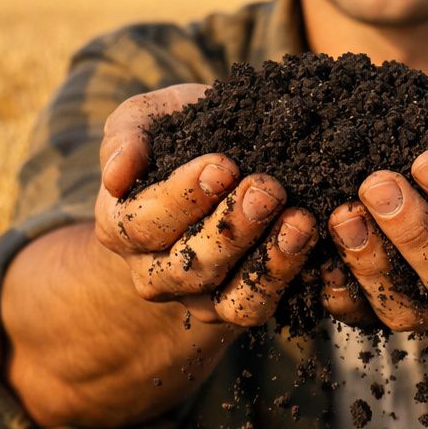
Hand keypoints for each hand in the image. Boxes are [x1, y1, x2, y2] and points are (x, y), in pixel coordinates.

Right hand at [95, 85, 318, 325]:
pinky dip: (289, 279)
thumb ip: (127, 137)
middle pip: (189, 266)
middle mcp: (154, 273)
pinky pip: (260, 308)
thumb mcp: (148, 120)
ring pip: (230, 300)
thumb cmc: (179, 134)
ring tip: (300, 221)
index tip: (223, 164)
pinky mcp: (237, 308)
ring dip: (269, 262)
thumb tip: (116, 175)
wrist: (220, 161)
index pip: (145, 223)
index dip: (184, 197)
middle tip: (267, 189)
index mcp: (121, 227)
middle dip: (231, 227)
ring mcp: (198, 297)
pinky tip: (312, 241)